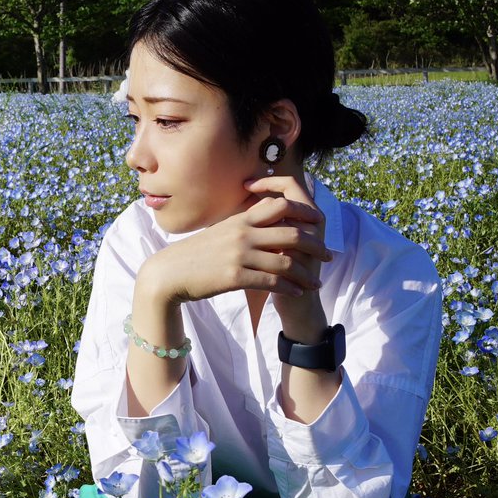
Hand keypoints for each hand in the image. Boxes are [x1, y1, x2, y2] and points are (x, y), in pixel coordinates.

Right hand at [136, 176, 330, 306]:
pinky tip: (296, 292)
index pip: (281, 205)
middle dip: (316, 245)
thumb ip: (242, 225)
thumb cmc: (194, 255)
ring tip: (315, 282)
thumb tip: (263, 221)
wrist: (169, 273)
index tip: (318, 222)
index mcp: (240, 220)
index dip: (304, 212)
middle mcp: (243, 233)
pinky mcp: (235, 276)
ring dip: (305, 273)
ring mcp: (239, 255)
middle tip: (328, 255)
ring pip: (285, 261)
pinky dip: (288, 287)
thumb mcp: (219, 232)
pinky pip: (271, 281)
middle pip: (292, 233)